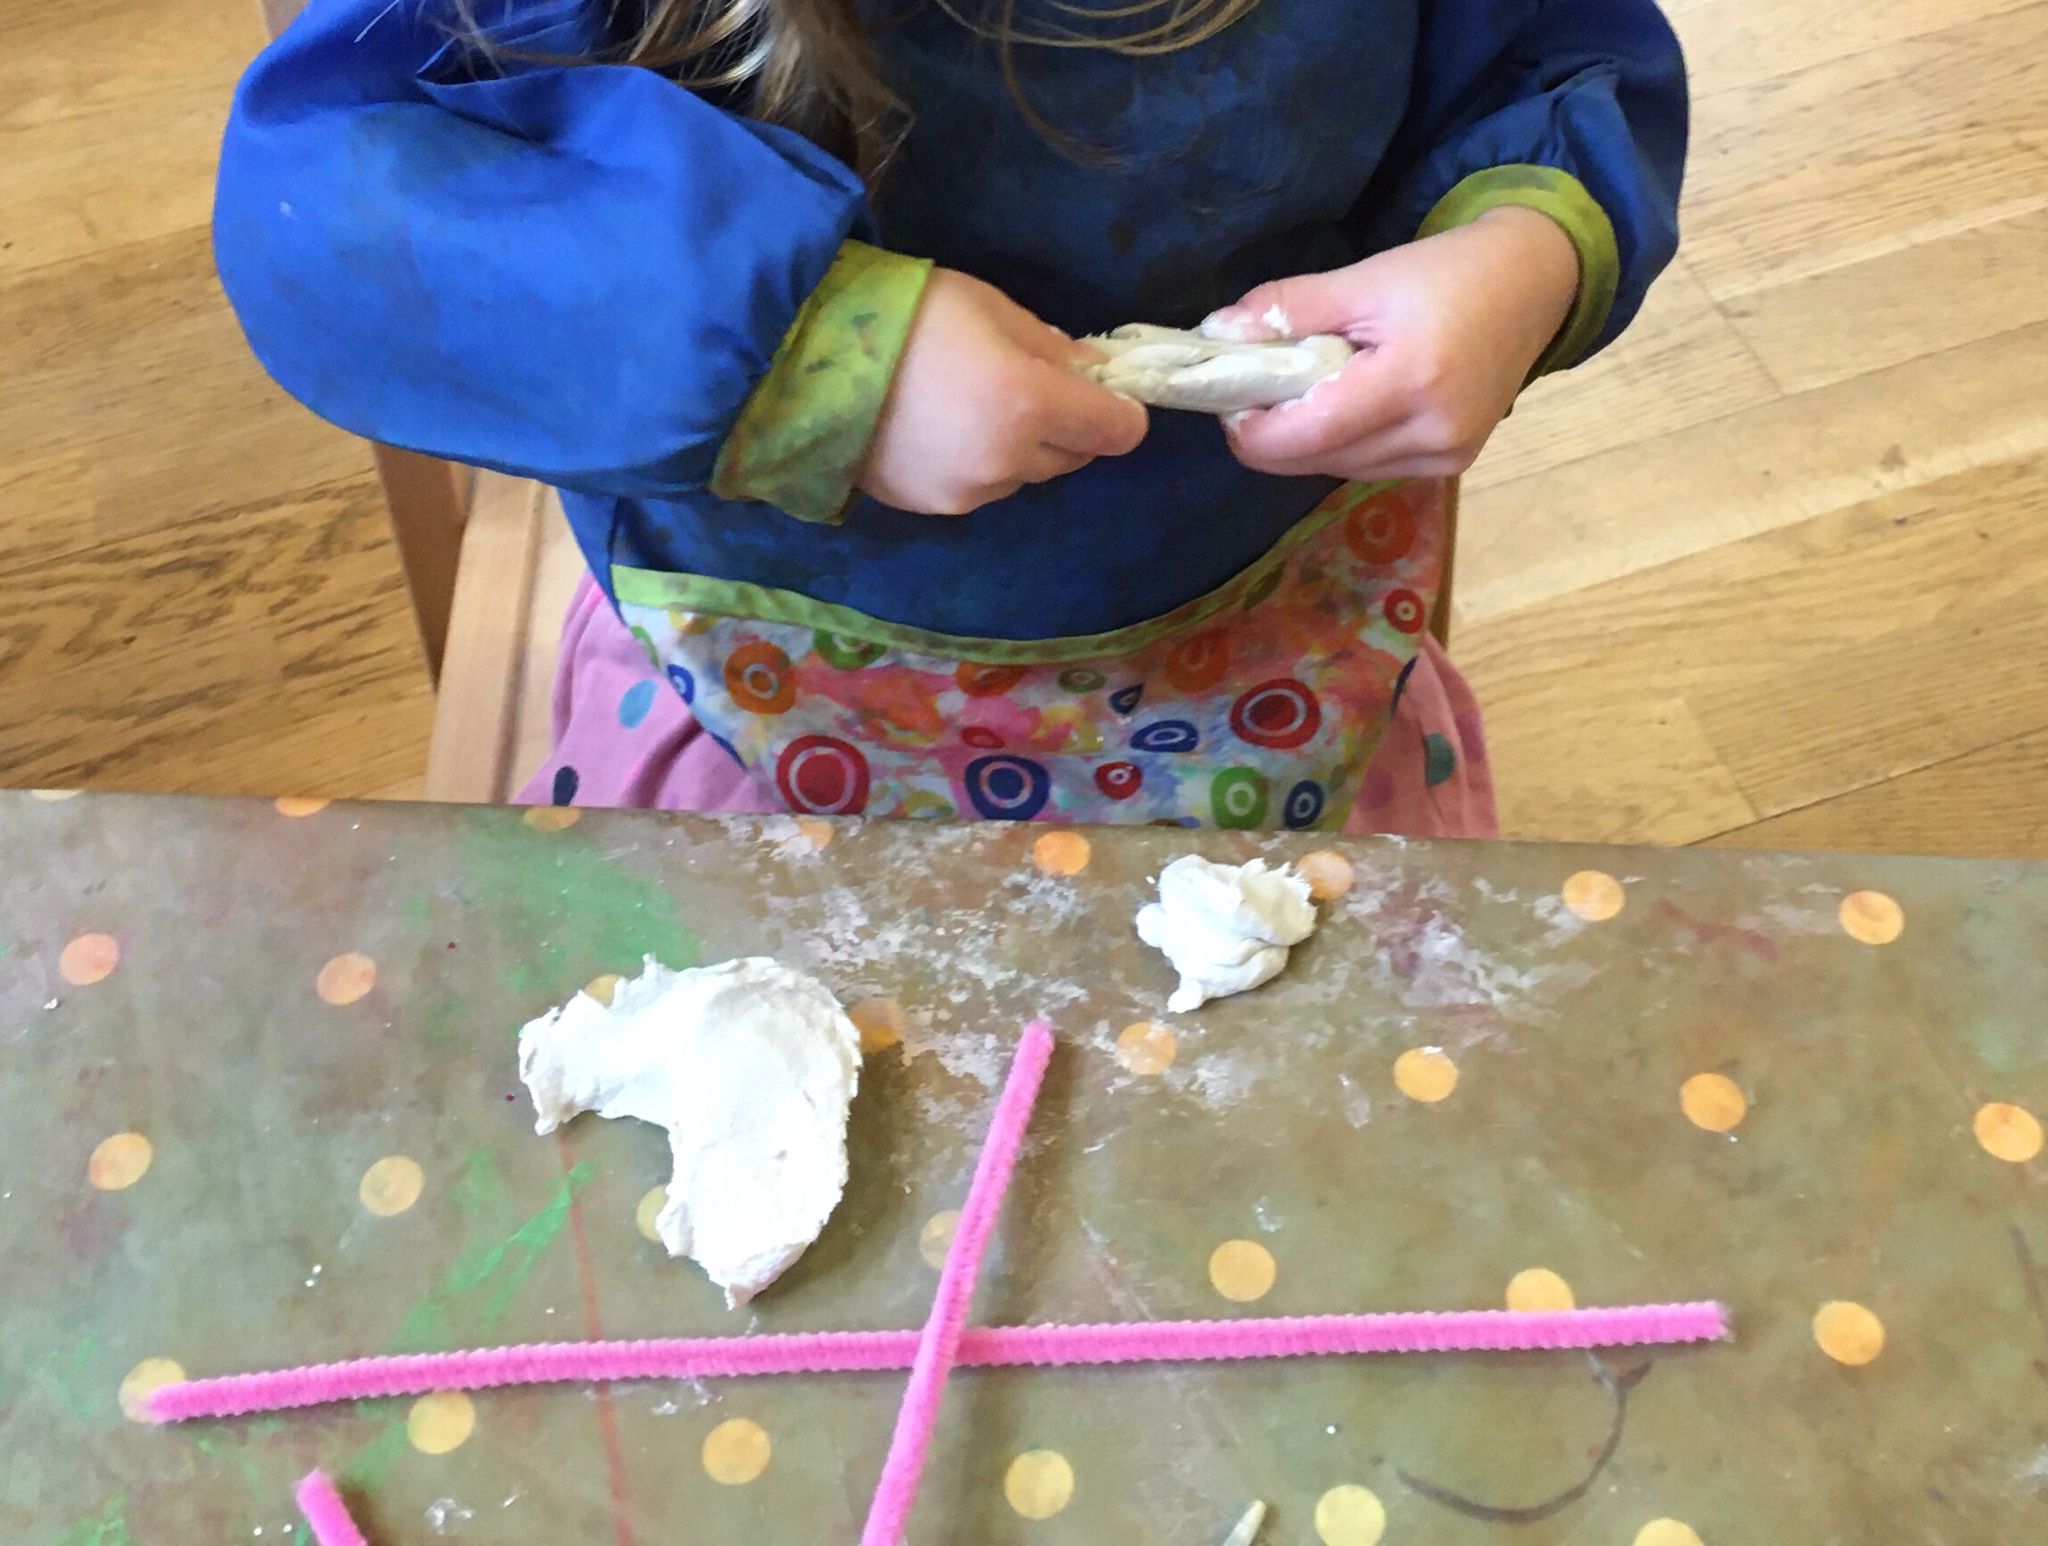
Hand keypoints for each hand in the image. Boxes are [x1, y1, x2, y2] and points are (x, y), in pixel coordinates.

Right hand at [859, 269, 1148, 515]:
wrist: (803, 358)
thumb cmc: (905, 312)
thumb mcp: (992, 307)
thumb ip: (1052, 348)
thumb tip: (1094, 374)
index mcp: (1029, 405)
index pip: (1116, 431)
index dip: (1120, 411)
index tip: (1105, 392)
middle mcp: (1007, 461)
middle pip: (1075, 457)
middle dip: (1066, 425)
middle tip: (1026, 384)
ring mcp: (968, 492)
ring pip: (1025, 474)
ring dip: (1019, 447)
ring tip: (970, 405)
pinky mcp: (933, 507)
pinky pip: (981, 487)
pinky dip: (977, 463)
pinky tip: (939, 429)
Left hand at [1211, 207, 1580, 480]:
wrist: (1532, 284)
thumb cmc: (1447, 273)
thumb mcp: (1364, 277)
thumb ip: (1289, 308)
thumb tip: (1217, 333)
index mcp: (1411, 381)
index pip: (1305, 434)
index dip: (1252, 428)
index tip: (1227, 399)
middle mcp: (1433, 433)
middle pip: (1316, 459)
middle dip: (1273, 433)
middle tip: (1254, 392)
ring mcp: (1447, 456)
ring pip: (1338, 469)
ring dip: (1307, 440)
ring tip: (1302, 391)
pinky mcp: (1452, 463)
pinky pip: (1370, 466)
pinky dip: (1342, 443)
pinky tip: (1346, 404)